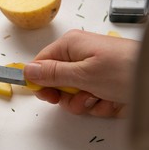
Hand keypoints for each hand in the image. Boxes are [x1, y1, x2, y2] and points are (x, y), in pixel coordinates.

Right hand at [24, 30, 138, 117]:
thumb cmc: (123, 70)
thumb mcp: (83, 74)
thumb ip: (52, 74)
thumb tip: (27, 70)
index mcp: (70, 45)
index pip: (41, 62)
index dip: (40, 81)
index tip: (46, 96)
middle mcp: (79, 56)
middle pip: (56, 81)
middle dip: (67, 96)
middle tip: (79, 98)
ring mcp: (92, 70)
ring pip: (73, 94)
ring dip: (85, 102)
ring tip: (101, 99)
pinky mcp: (104, 83)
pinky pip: (90, 98)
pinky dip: (99, 104)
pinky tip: (112, 101)